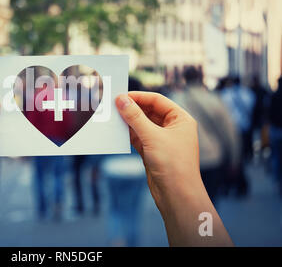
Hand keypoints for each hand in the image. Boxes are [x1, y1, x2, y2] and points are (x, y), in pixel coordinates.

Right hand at [116, 91, 199, 205]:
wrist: (177, 195)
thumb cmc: (173, 164)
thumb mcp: (152, 136)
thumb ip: (135, 117)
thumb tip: (121, 100)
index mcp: (180, 119)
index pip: (158, 100)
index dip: (139, 97)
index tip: (121, 96)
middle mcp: (173, 128)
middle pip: (149, 111)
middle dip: (132, 109)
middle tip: (113, 106)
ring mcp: (162, 140)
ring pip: (142, 125)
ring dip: (129, 122)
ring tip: (112, 117)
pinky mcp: (153, 152)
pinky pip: (138, 137)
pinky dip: (128, 134)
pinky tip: (116, 131)